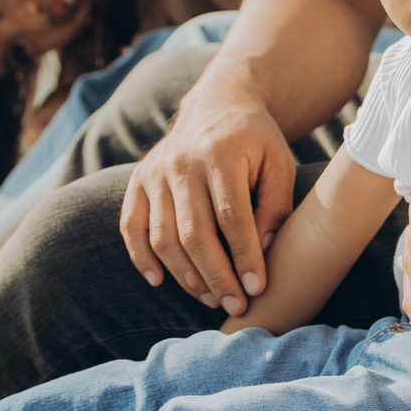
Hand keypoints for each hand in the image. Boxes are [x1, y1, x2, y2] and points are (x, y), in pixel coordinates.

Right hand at [121, 87, 296, 315]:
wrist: (217, 104)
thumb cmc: (255, 141)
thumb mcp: (279, 164)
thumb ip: (275, 208)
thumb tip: (260, 254)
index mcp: (220, 153)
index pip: (231, 217)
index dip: (244, 257)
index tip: (257, 289)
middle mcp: (181, 162)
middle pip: (194, 233)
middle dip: (216, 276)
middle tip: (235, 306)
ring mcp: (154, 171)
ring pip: (163, 237)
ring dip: (185, 275)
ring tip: (210, 298)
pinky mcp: (138, 180)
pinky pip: (131, 226)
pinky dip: (141, 257)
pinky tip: (160, 281)